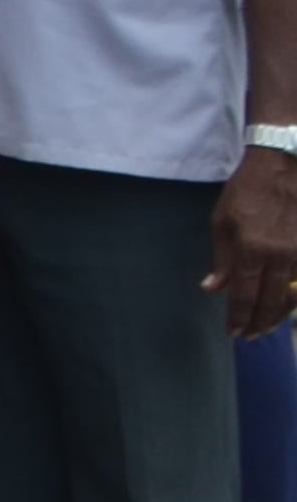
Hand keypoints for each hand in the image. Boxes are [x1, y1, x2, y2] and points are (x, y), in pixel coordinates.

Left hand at [216, 148, 296, 340]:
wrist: (283, 165)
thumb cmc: (247, 192)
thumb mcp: (222, 221)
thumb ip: (220, 259)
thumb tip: (212, 289)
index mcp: (251, 250)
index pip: (245, 296)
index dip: (239, 318)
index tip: (233, 332)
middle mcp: (280, 257)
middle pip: (271, 303)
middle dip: (260, 323)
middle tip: (250, 335)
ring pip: (293, 295)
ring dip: (279, 314)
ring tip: (267, 325)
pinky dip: (295, 296)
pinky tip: (286, 303)